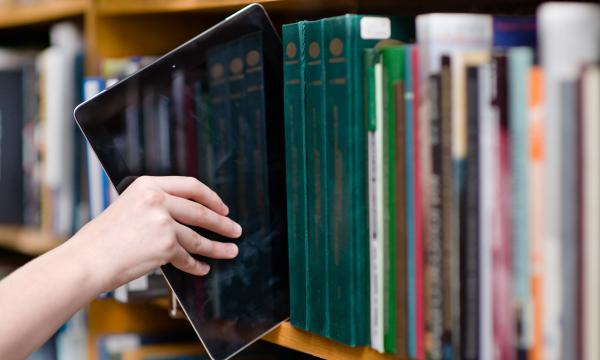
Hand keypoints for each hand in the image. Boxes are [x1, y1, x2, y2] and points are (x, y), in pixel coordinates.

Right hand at [68, 176, 241, 292]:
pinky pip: (187, 257)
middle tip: (234, 230)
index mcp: (148, 185)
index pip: (191, 185)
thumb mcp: (127, 206)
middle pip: (200, 211)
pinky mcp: (165, 246)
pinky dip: (196, 265)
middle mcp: (157, 199)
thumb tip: (183, 215)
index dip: (211, 197)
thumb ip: (155, 205)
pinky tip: (202, 268)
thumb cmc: (101, 238)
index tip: (222, 208)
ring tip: (230, 251)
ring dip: (218, 247)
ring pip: (198, 237)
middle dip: (222, 223)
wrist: (87, 260)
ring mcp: (163, 222)